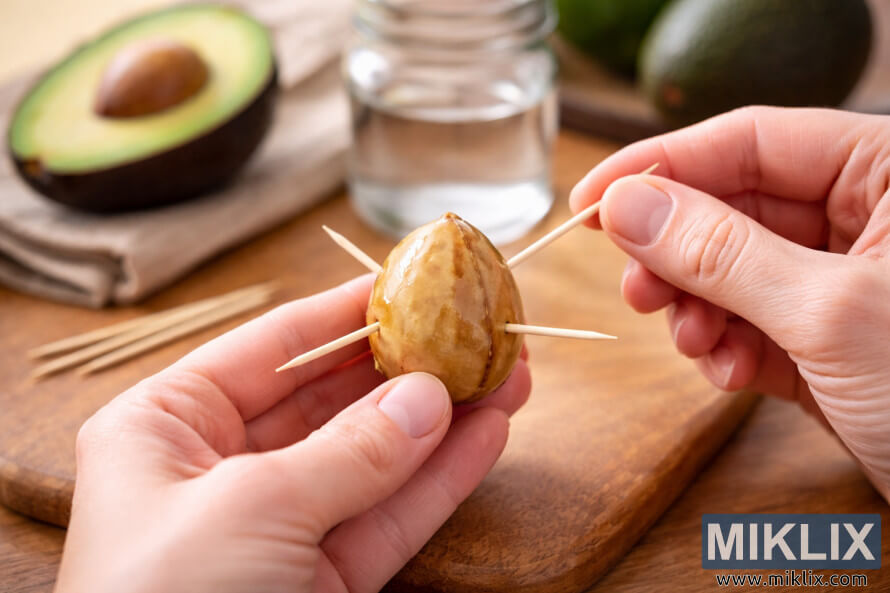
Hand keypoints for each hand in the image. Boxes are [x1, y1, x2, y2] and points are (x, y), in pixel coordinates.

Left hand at [55, 275, 530, 592]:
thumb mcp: (250, 509)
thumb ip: (348, 451)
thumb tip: (428, 396)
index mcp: (168, 427)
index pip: (272, 348)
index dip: (344, 313)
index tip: (408, 282)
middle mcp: (221, 470)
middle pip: (332, 400)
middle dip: (409, 367)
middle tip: (476, 333)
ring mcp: (276, 527)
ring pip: (373, 460)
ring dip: (442, 421)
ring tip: (507, 376)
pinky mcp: (318, 582)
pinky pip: (387, 518)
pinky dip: (439, 481)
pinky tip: (487, 437)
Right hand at [570, 106, 889, 500]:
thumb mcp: (829, 313)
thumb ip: (721, 254)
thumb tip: (627, 206)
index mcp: (886, 174)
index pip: (748, 141)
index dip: (661, 166)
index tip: (592, 199)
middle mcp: (861, 217)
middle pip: (728, 209)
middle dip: (676, 256)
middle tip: (637, 290)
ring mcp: (836, 280)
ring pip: (728, 271)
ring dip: (697, 311)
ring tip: (696, 343)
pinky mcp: (821, 338)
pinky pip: (747, 323)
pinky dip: (726, 350)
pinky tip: (733, 375)